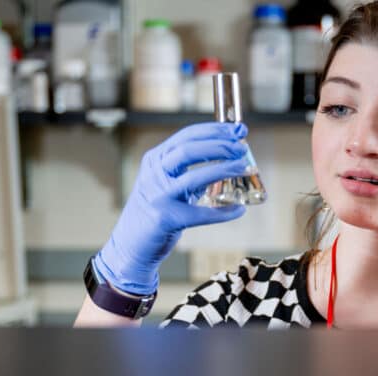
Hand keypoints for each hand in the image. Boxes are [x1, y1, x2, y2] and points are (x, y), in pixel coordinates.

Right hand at [93, 122, 252, 294]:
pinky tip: (239, 209)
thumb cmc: (155, 210)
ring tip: (246, 168)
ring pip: (194, 177)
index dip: (215, 130)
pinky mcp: (166, 219)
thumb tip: (226, 160)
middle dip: (220, 146)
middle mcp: (154, 174)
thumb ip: (187, 171)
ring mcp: (159, 196)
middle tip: (242, 147)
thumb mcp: (165, 182)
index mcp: (155, 160)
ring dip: (224, 170)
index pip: (186, 136)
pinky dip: (223, 213)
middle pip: (189, 151)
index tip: (238, 129)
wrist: (132, 243)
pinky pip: (201, 214)